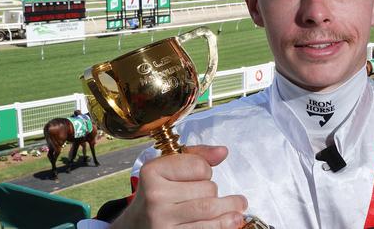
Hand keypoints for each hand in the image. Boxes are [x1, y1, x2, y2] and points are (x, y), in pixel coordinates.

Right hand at [111, 145, 247, 228]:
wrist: (134, 226)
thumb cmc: (157, 194)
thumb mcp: (168, 170)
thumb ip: (196, 157)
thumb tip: (223, 152)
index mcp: (153, 172)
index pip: (199, 166)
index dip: (206, 171)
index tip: (203, 176)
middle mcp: (155, 196)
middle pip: (207, 189)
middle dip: (215, 192)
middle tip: (213, 195)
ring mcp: (162, 220)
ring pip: (210, 209)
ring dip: (230, 208)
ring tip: (239, 206)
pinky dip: (224, 224)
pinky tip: (232, 220)